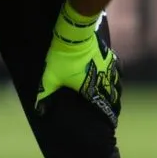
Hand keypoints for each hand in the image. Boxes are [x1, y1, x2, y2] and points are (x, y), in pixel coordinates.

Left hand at [36, 0, 120, 124]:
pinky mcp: (109, 56)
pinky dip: (118, 74)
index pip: (103, 105)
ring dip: (117, 90)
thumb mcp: (51, 76)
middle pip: (113, 95)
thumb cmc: (62, 58)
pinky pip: (118, 68)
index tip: (111, 121)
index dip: (108, 114)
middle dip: (114, 104)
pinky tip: (118, 76)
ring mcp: (107, 68)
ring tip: (116, 96)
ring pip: (118, 83)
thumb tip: (38, 110)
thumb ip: (45, 93)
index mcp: (89, 88)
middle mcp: (102, 80)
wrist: (73, 35)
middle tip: (114, 110)